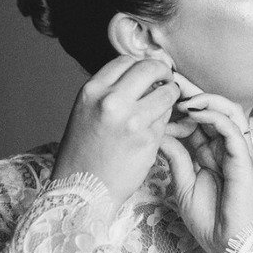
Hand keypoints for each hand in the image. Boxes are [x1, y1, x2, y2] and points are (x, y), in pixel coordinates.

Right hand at [50, 55, 180, 212]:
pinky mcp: (149, 139)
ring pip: (166, 92)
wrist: (82, 191)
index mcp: (92, 91)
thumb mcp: (85, 111)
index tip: (146, 73)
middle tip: (166, 80)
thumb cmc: (83, 153)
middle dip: (162, 72)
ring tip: (166, 102)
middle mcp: (112, 101)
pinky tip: (158, 125)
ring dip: (170, 94)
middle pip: (150, 69)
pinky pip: (167, 118)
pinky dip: (167, 118)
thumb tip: (138, 73)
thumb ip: (108, 91)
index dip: (140, 65)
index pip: (126, 61)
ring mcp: (132, 120)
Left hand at [158, 74, 252, 252]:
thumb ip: (174, 157)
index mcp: (210, 153)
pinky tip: (194, 112)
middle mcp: (224, 148)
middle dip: (190, 92)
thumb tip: (159, 132)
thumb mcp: (181, 185)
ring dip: (204, 99)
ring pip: (227, 111)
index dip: (178, 103)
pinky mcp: (244, 160)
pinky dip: (214, 116)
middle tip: (169, 77)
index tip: (156, 92)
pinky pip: (232, 129)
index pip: (197, 119)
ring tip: (181, 95)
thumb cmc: (209, 221)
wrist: (230, 247)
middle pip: (212, 109)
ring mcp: (236, 152)